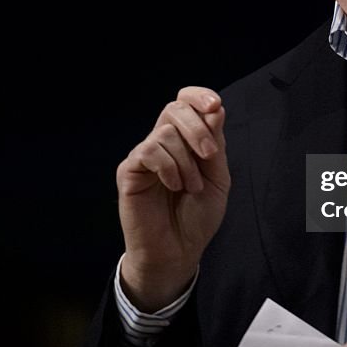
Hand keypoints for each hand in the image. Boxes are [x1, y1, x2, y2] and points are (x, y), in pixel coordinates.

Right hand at [117, 86, 230, 310]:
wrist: (179, 251)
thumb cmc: (197, 217)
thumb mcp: (217, 177)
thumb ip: (215, 144)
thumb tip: (215, 108)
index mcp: (185, 140)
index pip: (185, 101)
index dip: (199, 96)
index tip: (215, 105)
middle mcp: (162, 142)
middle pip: (174, 108)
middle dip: (198, 128)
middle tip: (209, 156)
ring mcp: (144, 156)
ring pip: (164, 132)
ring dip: (186, 160)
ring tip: (191, 187)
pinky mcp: (129, 171)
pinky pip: (148, 152)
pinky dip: (168, 167)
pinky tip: (174, 186)